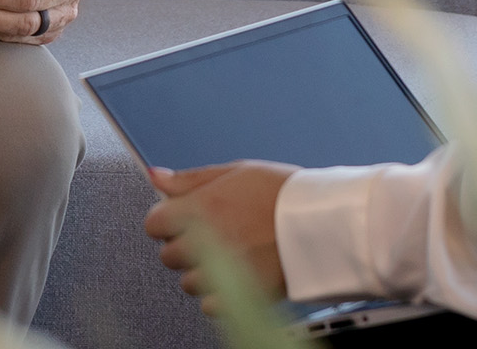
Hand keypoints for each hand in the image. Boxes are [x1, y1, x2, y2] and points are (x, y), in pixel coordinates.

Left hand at [145, 161, 297, 311]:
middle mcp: (204, 243)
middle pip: (169, 255)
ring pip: (188, 282)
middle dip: (183, 244)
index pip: (153, 224)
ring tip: (230, 253)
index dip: (167, 219)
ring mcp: (221, 273)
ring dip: (201, 270)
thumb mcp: (235, 171)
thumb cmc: (283, 193)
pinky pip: (209, 305)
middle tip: (212, 233)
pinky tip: (237, 274)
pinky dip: (219, 294)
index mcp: (199, 209)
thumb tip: (157, 178)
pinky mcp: (240, 297)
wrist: (323, 223)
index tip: (180, 217)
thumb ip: (190, 179)